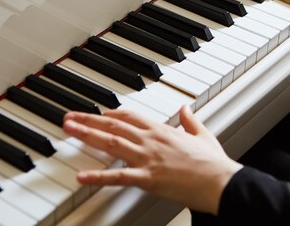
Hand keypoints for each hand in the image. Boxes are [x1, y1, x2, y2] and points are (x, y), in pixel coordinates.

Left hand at [63, 106, 242, 213]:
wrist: (220, 182)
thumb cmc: (213, 163)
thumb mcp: (203, 134)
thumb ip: (190, 120)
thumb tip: (185, 108)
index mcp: (162, 130)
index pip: (130, 116)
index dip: (111, 113)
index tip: (99, 113)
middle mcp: (151, 140)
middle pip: (114, 125)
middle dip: (89, 120)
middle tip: (69, 117)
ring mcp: (148, 158)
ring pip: (111, 142)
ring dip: (87, 135)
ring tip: (69, 131)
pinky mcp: (148, 178)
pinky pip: (118, 177)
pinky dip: (98, 176)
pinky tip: (82, 177)